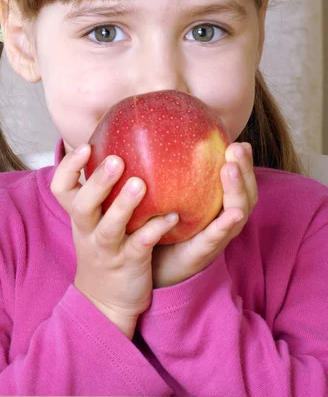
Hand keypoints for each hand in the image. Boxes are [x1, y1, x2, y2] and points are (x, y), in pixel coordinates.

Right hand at [50, 144, 178, 338]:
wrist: (104, 302)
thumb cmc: (104, 248)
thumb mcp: (94, 221)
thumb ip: (101, 191)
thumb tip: (118, 146)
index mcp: (80, 216)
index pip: (61, 188)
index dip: (69, 167)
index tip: (86, 146)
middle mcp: (89, 231)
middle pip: (82, 205)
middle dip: (97, 182)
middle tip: (116, 160)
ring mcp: (107, 249)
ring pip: (109, 227)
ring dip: (123, 205)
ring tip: (140, 184)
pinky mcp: (128, 264)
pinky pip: (140, 246)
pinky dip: (154, 230)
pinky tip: (172, 216)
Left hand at [152, 142, 257, 288]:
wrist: (150, 265)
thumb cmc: (160, 225)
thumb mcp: (168, 193)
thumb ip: (170, 169)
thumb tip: (158, 130)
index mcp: (217, 204)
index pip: (238, 180)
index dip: (243, 162)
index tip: (239, 142)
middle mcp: (223, 220)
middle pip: (245, 193)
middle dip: (244, 170)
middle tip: (237, 148)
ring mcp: (216, 237)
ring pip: (237, 213)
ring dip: (237, 191)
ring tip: (230, 170)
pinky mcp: (203, 253)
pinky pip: (216, 238)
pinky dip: (225, 226)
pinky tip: (231, 214)